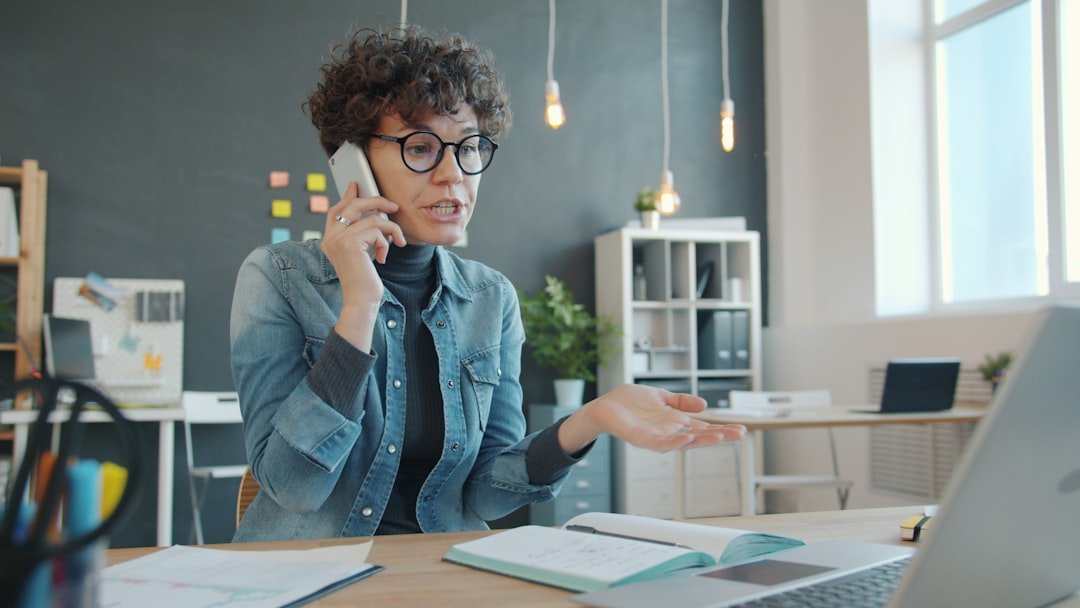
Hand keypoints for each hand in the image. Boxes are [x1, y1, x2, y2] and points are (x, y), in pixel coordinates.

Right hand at [321, 181, 405, 348]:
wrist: (361, 301)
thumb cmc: (364, 280)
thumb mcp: (362, 253)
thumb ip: (362, 233)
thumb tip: (375, 212)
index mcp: (329, 239)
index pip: (336, 210)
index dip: (348, 196)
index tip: (356, 186)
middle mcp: (330, 238)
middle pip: (353, 206)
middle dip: (376, 202)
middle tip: (394, 206)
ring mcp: (338, 240)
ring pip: (372, 219)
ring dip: (391, 229)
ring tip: (397, 242)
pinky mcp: (350, 244)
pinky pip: (377, 231)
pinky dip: (386, 242)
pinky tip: (383, 257)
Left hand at [558, 384, 745, 453]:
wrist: (604, 407)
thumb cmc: (630, 403)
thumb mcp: (661, 398)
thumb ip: (681, 402)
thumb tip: (704, 405)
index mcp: (674, 423)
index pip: (702, 428)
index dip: (721, 429)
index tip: (741, 430)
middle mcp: (668, 432)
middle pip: (698, 437)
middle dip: (718, 437)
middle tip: (739, 435)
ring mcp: (655, 437)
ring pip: (681, 442)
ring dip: (700, 441)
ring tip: (719, 436)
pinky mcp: (640, 438)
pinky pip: (659, 443)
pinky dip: (673, 442)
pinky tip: (686, 437)